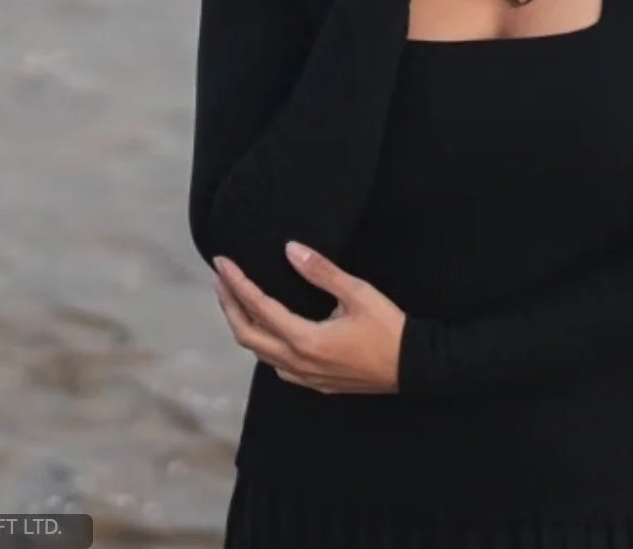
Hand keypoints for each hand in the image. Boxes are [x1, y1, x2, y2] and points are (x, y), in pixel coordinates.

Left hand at [212, 243, 405, 394]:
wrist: (413, 368)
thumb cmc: (388, 328)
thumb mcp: (359, 293)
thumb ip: (322, 271)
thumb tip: (290, 249)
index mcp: (304, 340)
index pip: (258, 308)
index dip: (237, 284)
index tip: (221, 263)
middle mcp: (297, 363)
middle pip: (247, 335)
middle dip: (229, 305)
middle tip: (219, 279)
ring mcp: (305, 377)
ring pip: (260, 353)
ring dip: (243, 325)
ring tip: (236, 300)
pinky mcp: (315, 383)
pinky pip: (276, 365)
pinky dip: (263, 344)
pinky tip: (269, 332)